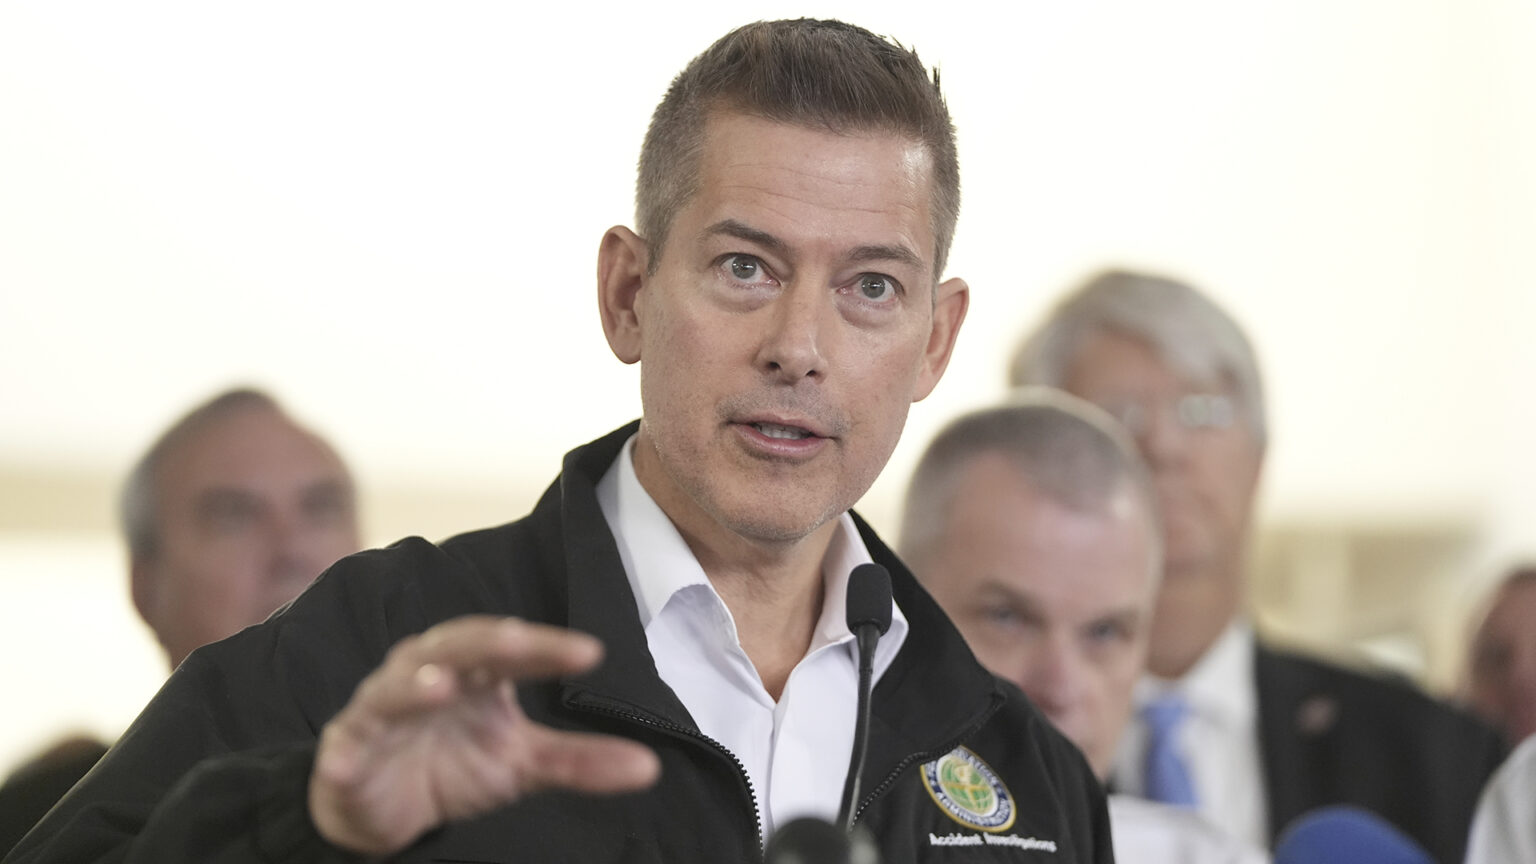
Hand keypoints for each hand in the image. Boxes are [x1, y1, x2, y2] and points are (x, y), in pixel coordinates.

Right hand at [308, 616, 660, 854]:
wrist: (383, 808)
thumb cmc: (454, 765)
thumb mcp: (522, 764)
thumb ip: (579, 761)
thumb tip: (649, 767)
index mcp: (474, 668)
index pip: (512, 648)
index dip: (547, 647)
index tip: (591, 652)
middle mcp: (426, 672)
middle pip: (457, 645)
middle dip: (490, 642)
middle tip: (524, 642)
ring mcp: (383, 708)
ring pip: (395, 685)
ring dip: (416, 683)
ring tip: (444, 686)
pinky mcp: (347, 748)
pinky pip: (347, 742)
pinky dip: (350, 745)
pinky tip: (358, 748)